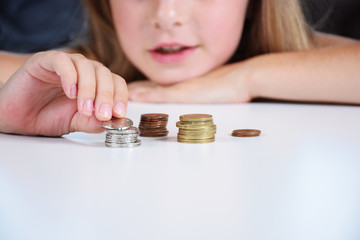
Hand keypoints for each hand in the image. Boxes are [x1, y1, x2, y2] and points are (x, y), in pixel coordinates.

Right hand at [0, 51, 126, 135]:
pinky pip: (62, 61)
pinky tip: (70, 93)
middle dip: (106, 95)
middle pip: (104, 73)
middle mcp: (83, 71)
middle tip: (102, 114)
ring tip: (84, 109)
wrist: (18, 118)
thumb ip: (94, 121)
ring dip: (89, 89)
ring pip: (86, 66)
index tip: (118, 113)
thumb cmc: (48, 117)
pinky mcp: (45, 60)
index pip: (116, 82)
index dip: (120, 96)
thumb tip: (113, 121)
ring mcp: (66, 64)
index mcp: (95, 83)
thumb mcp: (77, 123)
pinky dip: (70, 76)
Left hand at [128, 62, 252, 103]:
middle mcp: (182, 83)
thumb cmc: (235, 85)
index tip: (138, 87)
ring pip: (154, 88)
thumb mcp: (218, 88)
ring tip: (124, 92)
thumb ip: (208, 90)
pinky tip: (134, 95)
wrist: (243, 78)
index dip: (150, 86)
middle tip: (125, 90)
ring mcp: (182, 87)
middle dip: (141, 88)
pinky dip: (147, 94)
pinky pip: (160, 93)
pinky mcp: (184, 93)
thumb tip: (208, 94)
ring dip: (139, 90)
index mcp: (189, 83)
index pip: (165, 84)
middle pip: (156, 84)